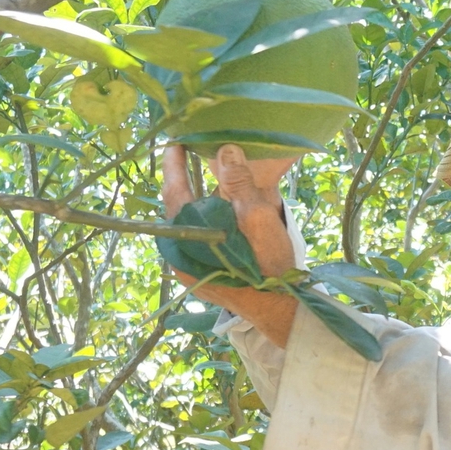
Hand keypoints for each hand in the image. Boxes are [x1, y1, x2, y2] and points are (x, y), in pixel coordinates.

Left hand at [161, 143, 300, 345]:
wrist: (276, 308)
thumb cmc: (268, 264)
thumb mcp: (258, 218)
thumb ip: (240, 184)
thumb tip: (226, 151)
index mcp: (187, 237)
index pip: (174, 191)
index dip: (174, 164)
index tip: (176, 142)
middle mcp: (179, 252)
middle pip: (178, 206)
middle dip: (184, 178)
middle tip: (190, 153)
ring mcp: (188, 265)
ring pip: (188, 222)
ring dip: (197, 199)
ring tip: (208, 176)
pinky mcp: (200, 272)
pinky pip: (197, 235)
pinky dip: (206, 217)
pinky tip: (221, 209)